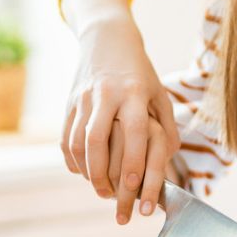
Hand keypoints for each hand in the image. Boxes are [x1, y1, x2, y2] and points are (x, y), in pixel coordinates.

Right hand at [62, 17, 179, 219]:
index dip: (132, 159)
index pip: (133, 130)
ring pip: (77, 141)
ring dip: (85, 171)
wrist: (106, 39)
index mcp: (133, 92)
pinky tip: (83, 172)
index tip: (133, 185)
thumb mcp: (158, 92)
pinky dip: (73, 160)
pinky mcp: (69, 103)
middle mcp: (106, 95)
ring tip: (98, 188)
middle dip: (101, 173)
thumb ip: (167, 124)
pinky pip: (65, 138)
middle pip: (97, 140)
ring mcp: (83, 99)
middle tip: (110, 196)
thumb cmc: (139, 72)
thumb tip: (171, 157)